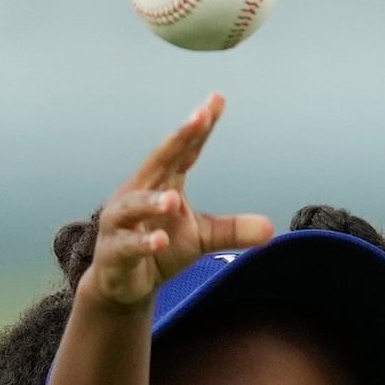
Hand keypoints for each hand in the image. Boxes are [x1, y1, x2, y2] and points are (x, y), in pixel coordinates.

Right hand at [80, 98, 276, 313]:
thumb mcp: (201, 237)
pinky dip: (142, 243)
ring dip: (152, 201)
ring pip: (134, 205)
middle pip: (158, 162)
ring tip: (172, 199)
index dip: (199, 128)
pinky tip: (160, 241)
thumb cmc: (160, 249)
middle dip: (176, 140)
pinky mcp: (113, 252)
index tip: (216, 100)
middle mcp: (138, 193)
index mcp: (162, 182)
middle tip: (197, 119)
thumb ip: (231, 230)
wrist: (124, 284)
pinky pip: (127, 245)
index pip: (184, 151)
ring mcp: (121, 222)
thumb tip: (270, 228)